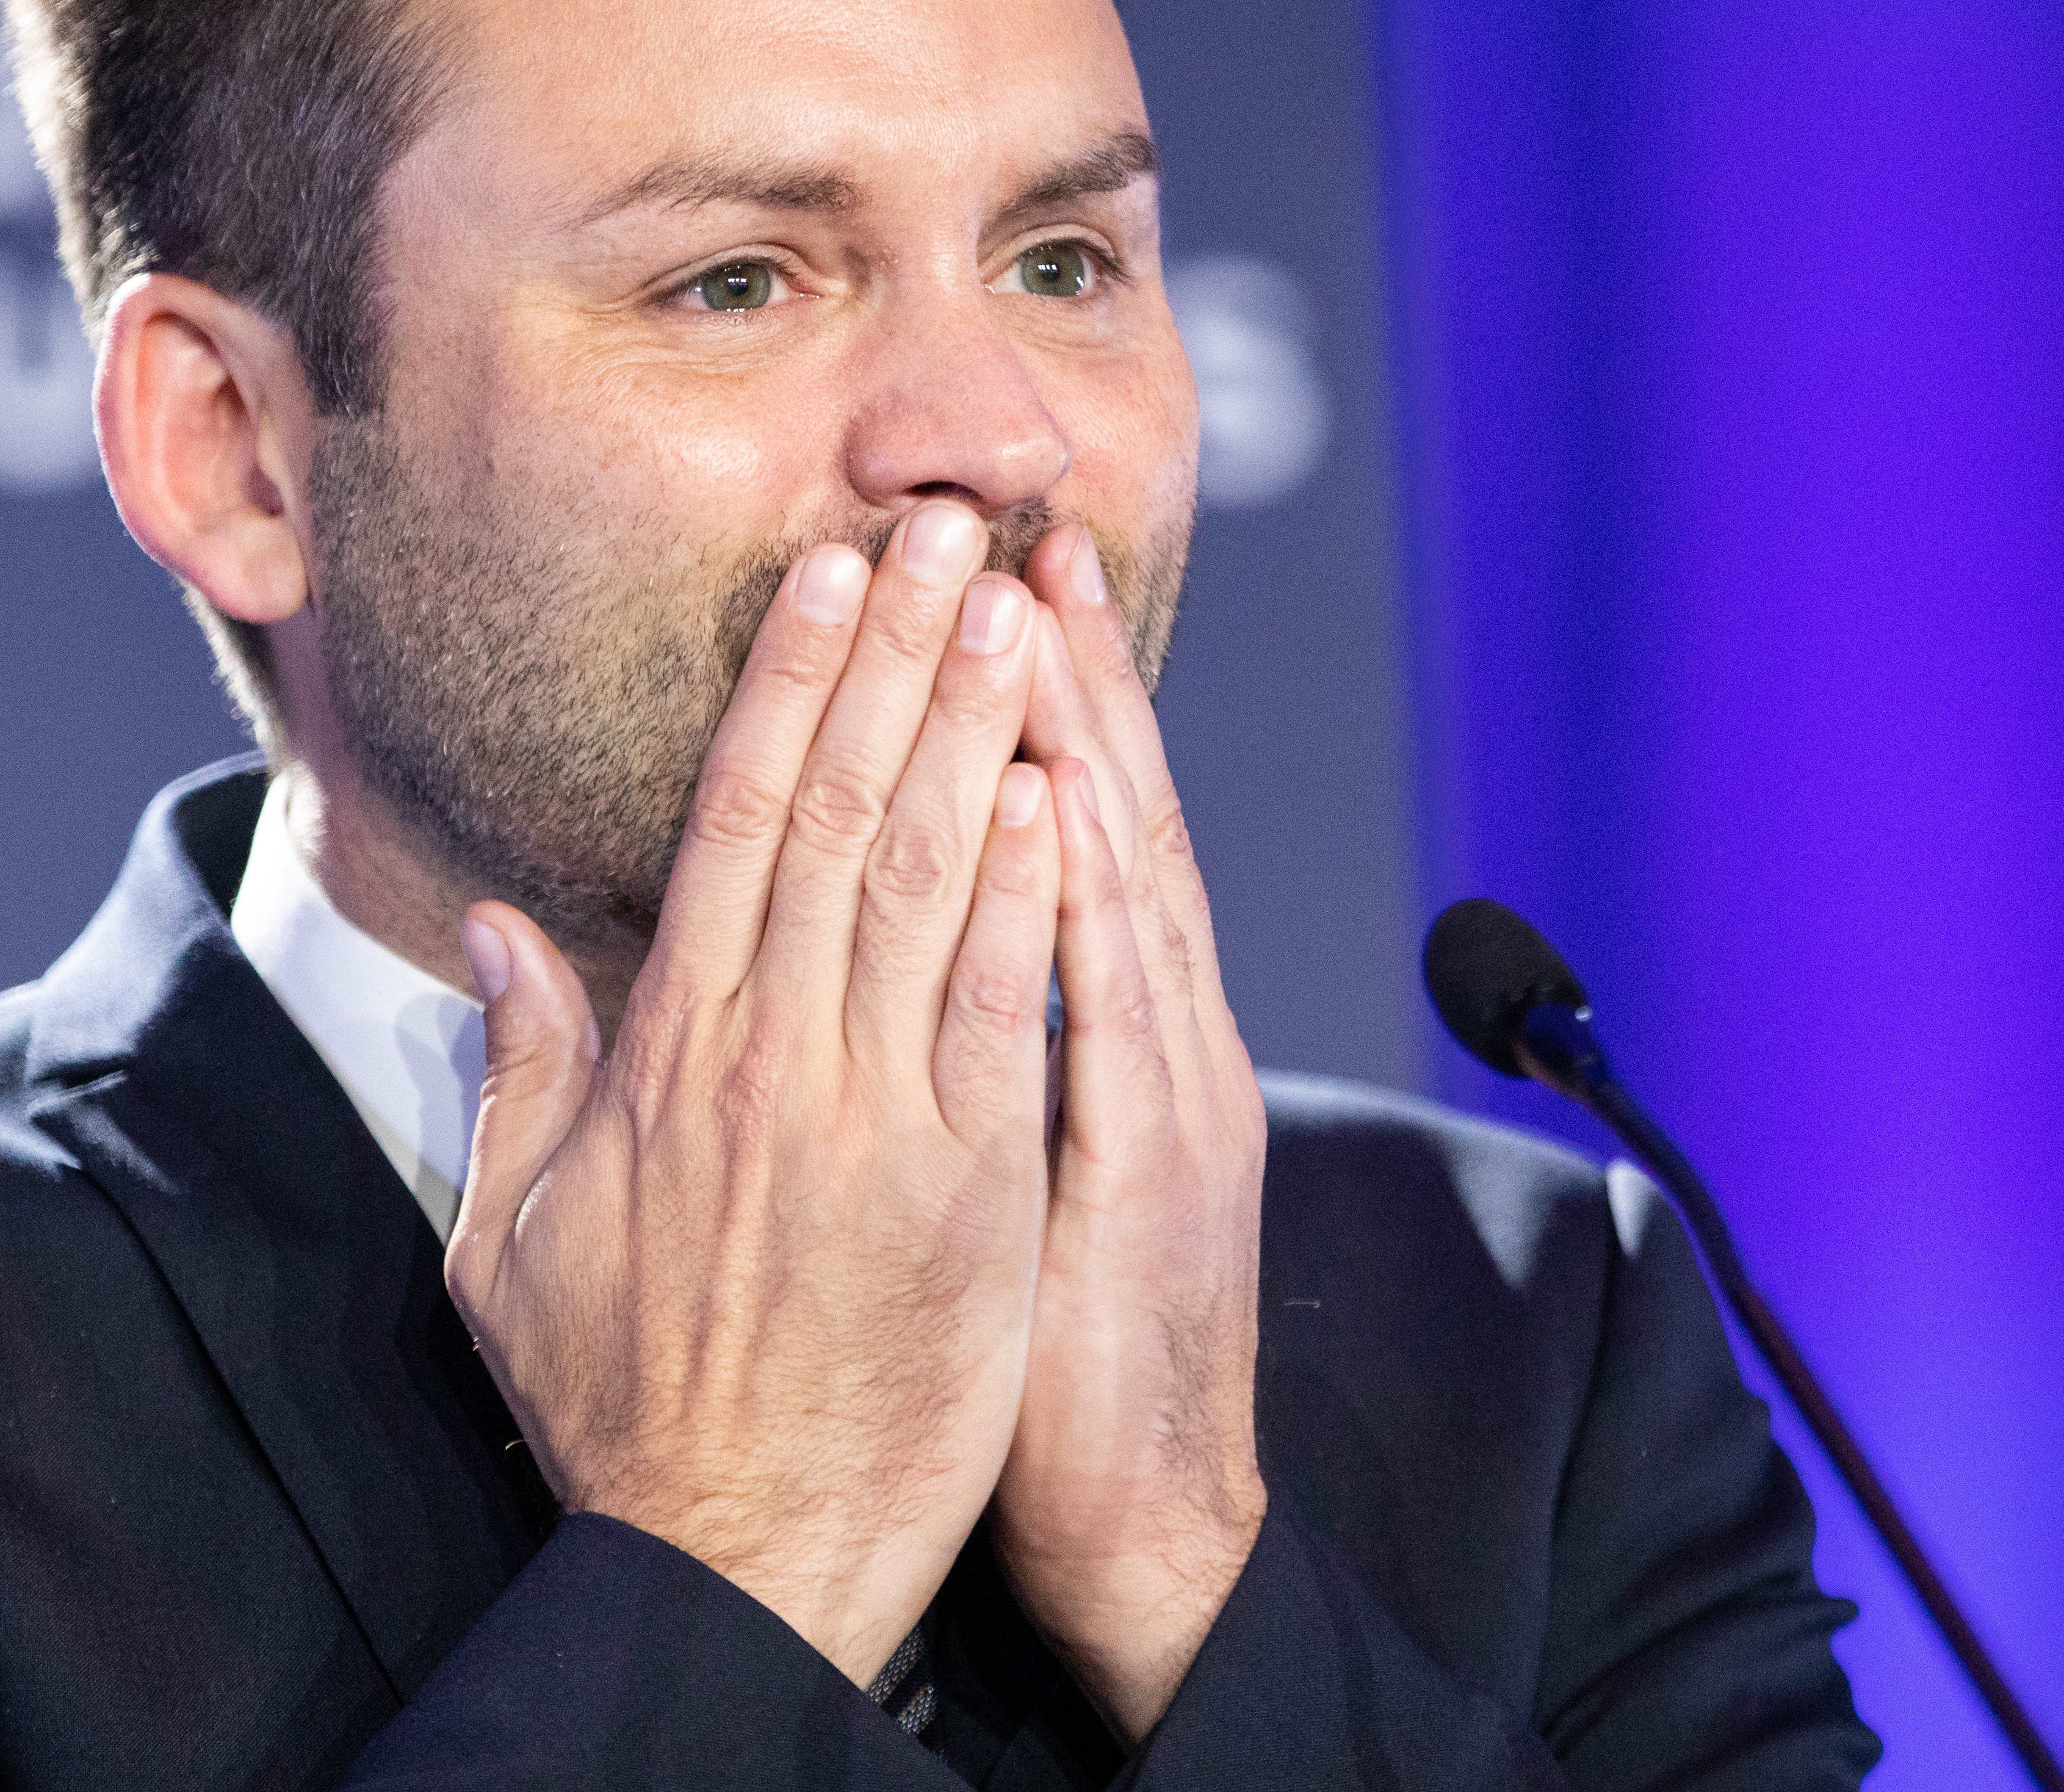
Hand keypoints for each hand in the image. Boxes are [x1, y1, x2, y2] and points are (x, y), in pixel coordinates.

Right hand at [446, 500, 1062, 1684]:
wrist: (737, 1553)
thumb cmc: (622, 1404)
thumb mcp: (510, 1238)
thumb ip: (515, 1072)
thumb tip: (501, 935)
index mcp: (669, 1055)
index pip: (737, 822)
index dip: (786, 685)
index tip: (827, 578)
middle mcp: (775, 1058)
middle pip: (843, 812)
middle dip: (896, 657)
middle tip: (941, 529)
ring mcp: (883, 1116)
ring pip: (933, 880)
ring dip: (978, 731)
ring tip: (1013, 607)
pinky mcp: (975, 1186)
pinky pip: (1005, 1006)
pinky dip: (1033, 892)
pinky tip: (1060, 789)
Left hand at [992, 522, 1270, 1742]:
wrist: (1143, 1534)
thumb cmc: (1050, 1364)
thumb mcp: (1004, 1184)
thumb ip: (965, 1057)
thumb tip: (894, 958)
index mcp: (1115, 1041)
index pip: (1070, 837)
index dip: (1034, 708)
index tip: (984, 584)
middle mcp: (1159, 1043)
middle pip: (1110, 820)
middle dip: (1065, 673)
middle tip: (1020, 529)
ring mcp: (1168, 1100)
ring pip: (1124, 881)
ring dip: (1083, 739)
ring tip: (1037, 607)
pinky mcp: (1152, 1179)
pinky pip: (1116, 1017)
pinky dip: (1091, 904)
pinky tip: (1061, 809)